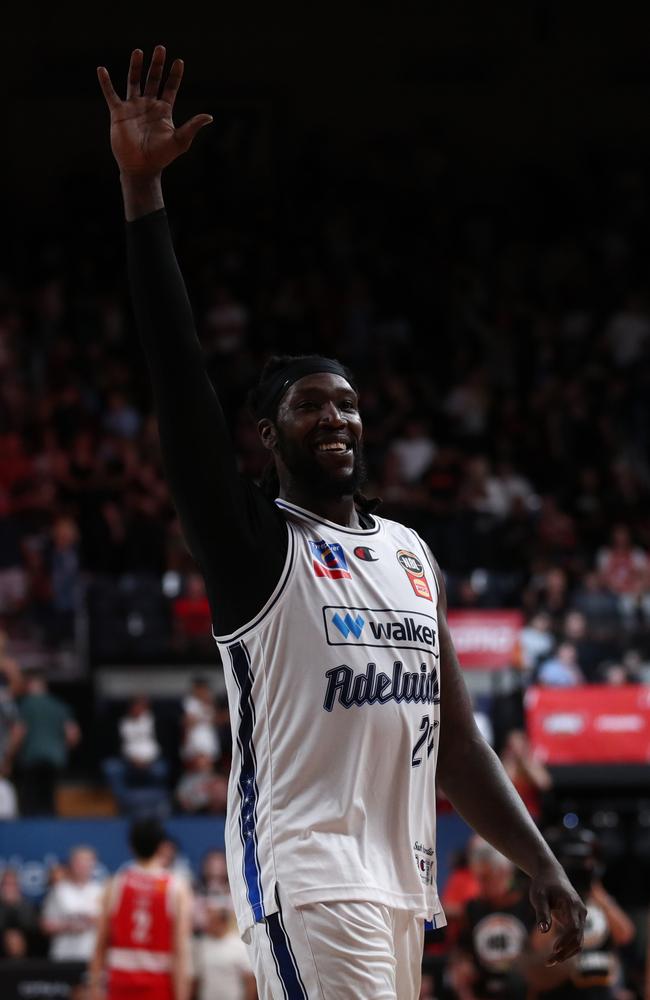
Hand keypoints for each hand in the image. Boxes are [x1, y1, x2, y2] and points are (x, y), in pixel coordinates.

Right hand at [97, 46, 212, 176]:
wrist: (141, 167)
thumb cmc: (161, 157)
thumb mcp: (180, 141)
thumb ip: (192, 126)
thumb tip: (209, 117)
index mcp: (164, 111)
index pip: (171, 87)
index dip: (175, 75)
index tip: (179, 61)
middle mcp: (148, 105)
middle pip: (153, 79)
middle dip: (157, 65)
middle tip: (160, 48)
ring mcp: (133, 107)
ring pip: (134, 81)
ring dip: (136, 67)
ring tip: (139, 51)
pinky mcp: (118, 113)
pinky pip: (111, 94)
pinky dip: (105, 82)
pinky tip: (101, 69)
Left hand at [529, 864, 586, 963]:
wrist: (551, 874)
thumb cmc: (543, 884)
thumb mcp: (538, 896)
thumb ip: (542, 912)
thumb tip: (542, 930)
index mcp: (572, 904)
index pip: (574, 928)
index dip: (566, 941)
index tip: (553, 949)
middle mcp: (580, 912)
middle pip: (578, 938)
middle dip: (565, 952)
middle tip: (548, 962)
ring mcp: (580, 917)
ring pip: (578, 941)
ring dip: (567, 953)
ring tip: (549, 961)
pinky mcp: (576, 921)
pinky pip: (575, 938)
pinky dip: (567, 948)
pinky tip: (554, 954)